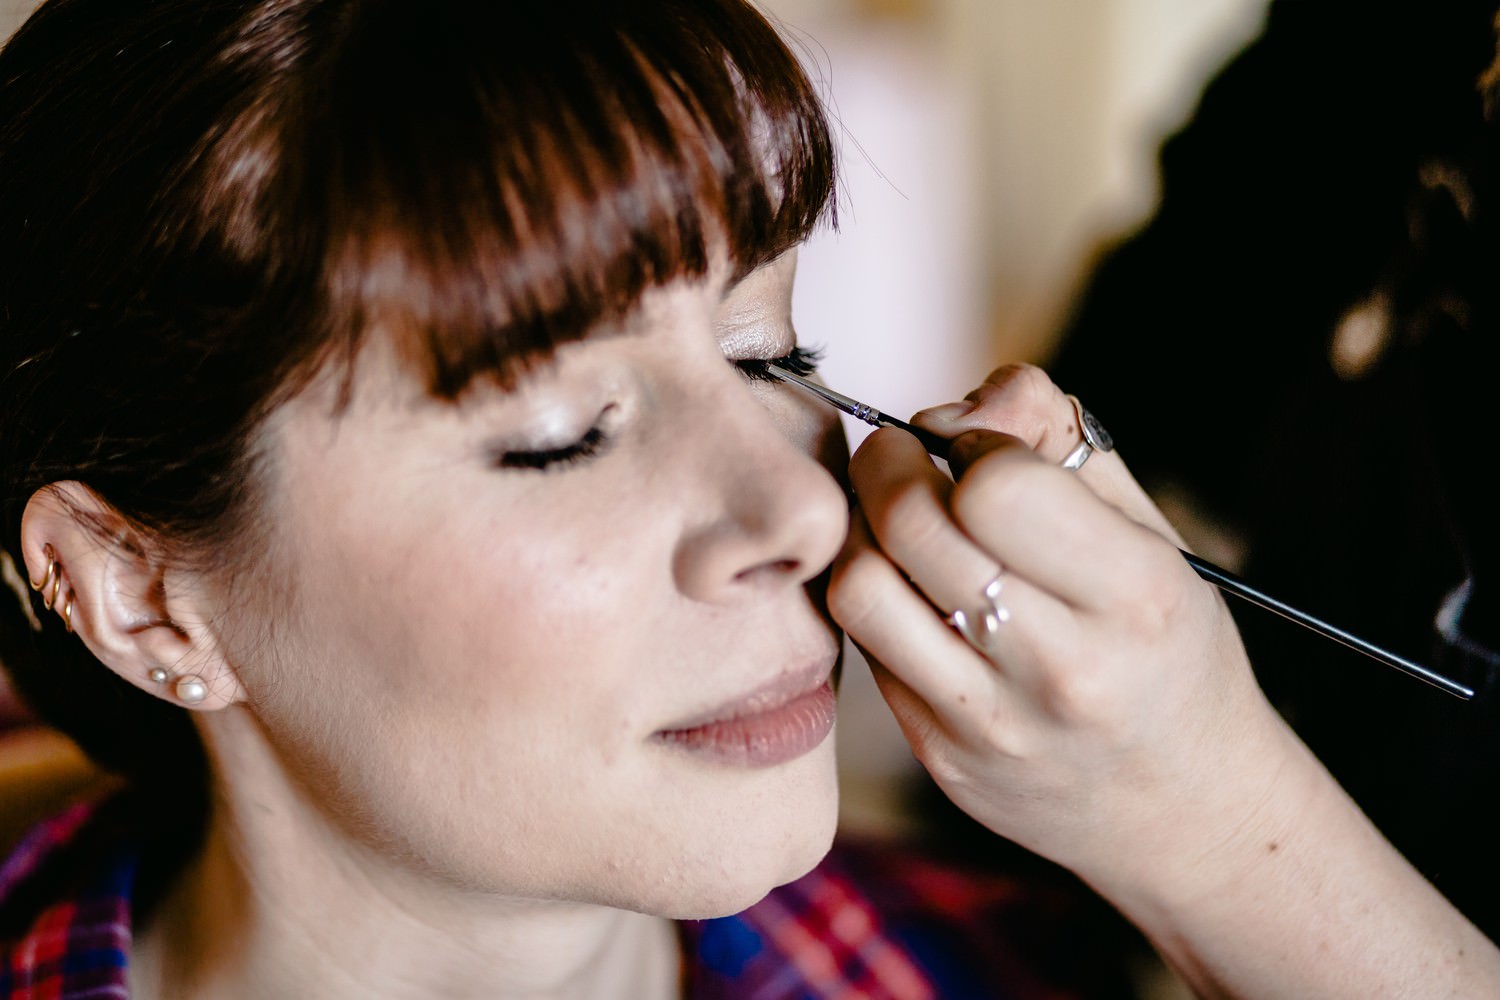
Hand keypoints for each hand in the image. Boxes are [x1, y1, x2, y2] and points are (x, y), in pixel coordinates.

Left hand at [830, 364, 1285, 887]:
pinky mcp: (942, 758)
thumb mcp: (1155, 537)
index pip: (997, 487)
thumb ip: (1063, 443)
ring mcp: (993, 724)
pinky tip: (907, 587)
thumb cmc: (1168, 650)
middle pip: (914, 527)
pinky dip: (873, 595)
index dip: (971, 442)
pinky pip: (866, 649)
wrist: (1185, 809)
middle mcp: (1062, 668)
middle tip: (900, 455)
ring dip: (861, 530)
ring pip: (863, 589)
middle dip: (887, 461)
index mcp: (1136, 598)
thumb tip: (961, 402)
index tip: (978, 447)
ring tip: (892, 519)